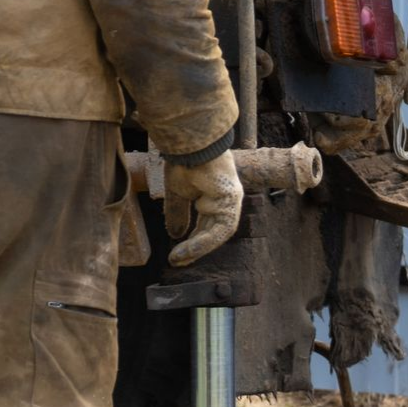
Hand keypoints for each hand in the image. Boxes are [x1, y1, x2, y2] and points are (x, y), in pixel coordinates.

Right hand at [163, 151, 243, 265]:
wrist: (189, 145)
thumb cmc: (185, 161)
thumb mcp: (178, 193)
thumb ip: (178, 214)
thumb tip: (174, 235)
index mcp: (215, 196)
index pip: (207, 224)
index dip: (194, 240)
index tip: (179, 253)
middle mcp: (226, 200)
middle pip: (213, 231)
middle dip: (196, 248)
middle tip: (178, 261)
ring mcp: (232, 200)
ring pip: (218, 234)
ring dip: (198, 248)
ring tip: (180, 259)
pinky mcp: (232, 201)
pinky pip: (220, 229)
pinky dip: (203, 241)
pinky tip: (188, 250)